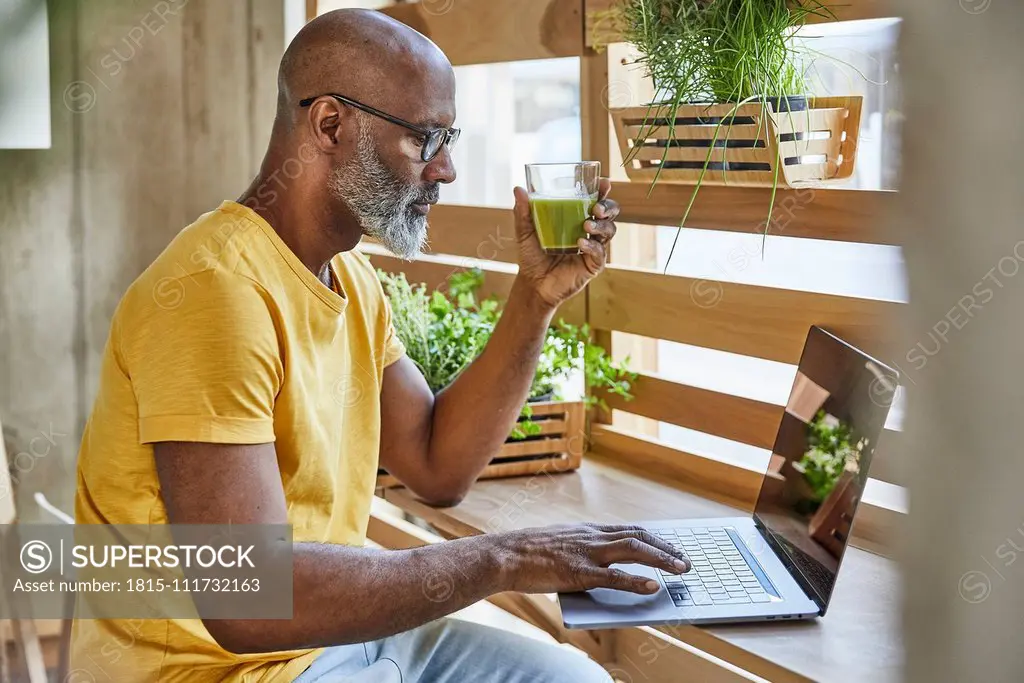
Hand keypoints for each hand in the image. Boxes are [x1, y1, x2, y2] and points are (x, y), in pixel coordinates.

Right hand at [491, 523, 690, 594]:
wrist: (504, 555)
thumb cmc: (528, 553)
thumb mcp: (561, 544)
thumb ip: (583, 551)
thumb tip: (602, 567)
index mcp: (588, 530)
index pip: (630, 530)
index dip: (655, 538)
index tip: (671, 546)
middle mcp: (592, 537)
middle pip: (639, 537)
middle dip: (666, 548)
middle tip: (685, 560)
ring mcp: (586, 553)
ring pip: (633, 551)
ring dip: (661, 559)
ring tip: (680, 569)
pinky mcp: (577, 573)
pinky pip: (613, 577)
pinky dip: (636, 582)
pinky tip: (652, 587)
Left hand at [512, 178, 617, 309]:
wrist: (532, 283)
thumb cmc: (531, 256)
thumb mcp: (525, 232)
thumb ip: (523, 212)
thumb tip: (518, 189)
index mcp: (576, 218)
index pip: (595, 200)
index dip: (602, 191)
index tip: (603, 183)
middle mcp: (589, 231)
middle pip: (610, 214)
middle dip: (608, 207)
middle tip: (596, 208)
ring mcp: (593, 248)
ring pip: (609, 231)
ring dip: (601, 226)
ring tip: (587, 226)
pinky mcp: (592, 266)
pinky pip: (600, 254)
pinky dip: (593, 247)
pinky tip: (581, 243)